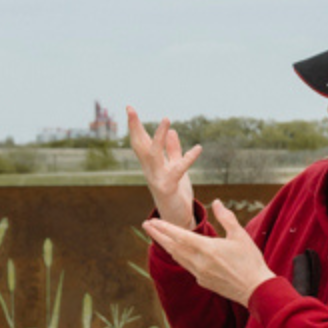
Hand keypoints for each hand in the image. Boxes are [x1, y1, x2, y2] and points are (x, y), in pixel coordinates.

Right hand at [124, 106, 200, 226]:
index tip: (129, 108)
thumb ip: (173, 150)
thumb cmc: (176, 192)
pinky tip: (198, 148)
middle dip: (135, 127)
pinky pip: (178, 170)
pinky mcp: (169, 187)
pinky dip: (188, 159)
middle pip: (140, 145)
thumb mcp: (175, 166)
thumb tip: (172, 131)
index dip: (135, 125)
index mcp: (152, 164)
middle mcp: (151, 170)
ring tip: (166, 119)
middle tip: (131, 110)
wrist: (177, 219)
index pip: (141, 141)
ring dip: (159, 137)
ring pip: (154, 154)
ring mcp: (157, 178)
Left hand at [140, 199, 273, 304]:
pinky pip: (186, 266)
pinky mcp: (203, 282)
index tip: (152, 221)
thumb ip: (226, 218)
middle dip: (158, 235)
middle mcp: (199, 262)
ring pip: (178, 257)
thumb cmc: (250, 261)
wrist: (255, 290)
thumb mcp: (240, 235)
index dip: (164, 228)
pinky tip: (176, 252)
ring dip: (166, 246)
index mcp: (207, 249)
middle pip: (173, 247)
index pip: (180, 236)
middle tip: (146, 224)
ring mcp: (199, 274)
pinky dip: (179, 257)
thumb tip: (216, 202)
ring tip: (157, 237)